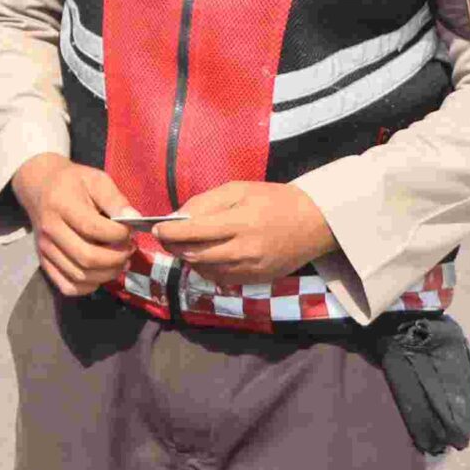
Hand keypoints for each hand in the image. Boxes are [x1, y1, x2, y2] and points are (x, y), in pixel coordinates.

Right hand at [9, 153, 136, 296]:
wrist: (38, 186)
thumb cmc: (71, 182)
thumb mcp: (96, 180)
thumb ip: (115, 200)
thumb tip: (135, 219)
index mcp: (62, 206)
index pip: (93, 228)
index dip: (119, 234)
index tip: (130, 230)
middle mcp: (50, 231)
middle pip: (87, 257)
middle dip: (117, 258)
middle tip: (129, 249)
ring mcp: (45, 249)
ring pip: (80, 275)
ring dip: (107, 274)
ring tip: (120, 261)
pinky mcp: (44, 262)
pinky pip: (67, 286)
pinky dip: (88, 287)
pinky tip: (100, 273)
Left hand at [152, 182, 336, 285]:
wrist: (314, 222)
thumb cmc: (273, 199)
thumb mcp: (238, 189)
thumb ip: (204, 203)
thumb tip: (175, 217)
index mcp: (239, 223)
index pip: (193, 232)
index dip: (168, 232)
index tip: (155, 228)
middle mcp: (244, 250)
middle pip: (194, 255)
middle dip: (174, 247)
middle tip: (165, 237)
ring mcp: (251, 268)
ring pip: (205, 270)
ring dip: (189, 259)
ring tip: (185, 245)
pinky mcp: (256, 280)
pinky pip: (221, 278)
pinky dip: (207, 269)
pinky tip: (206, 256)